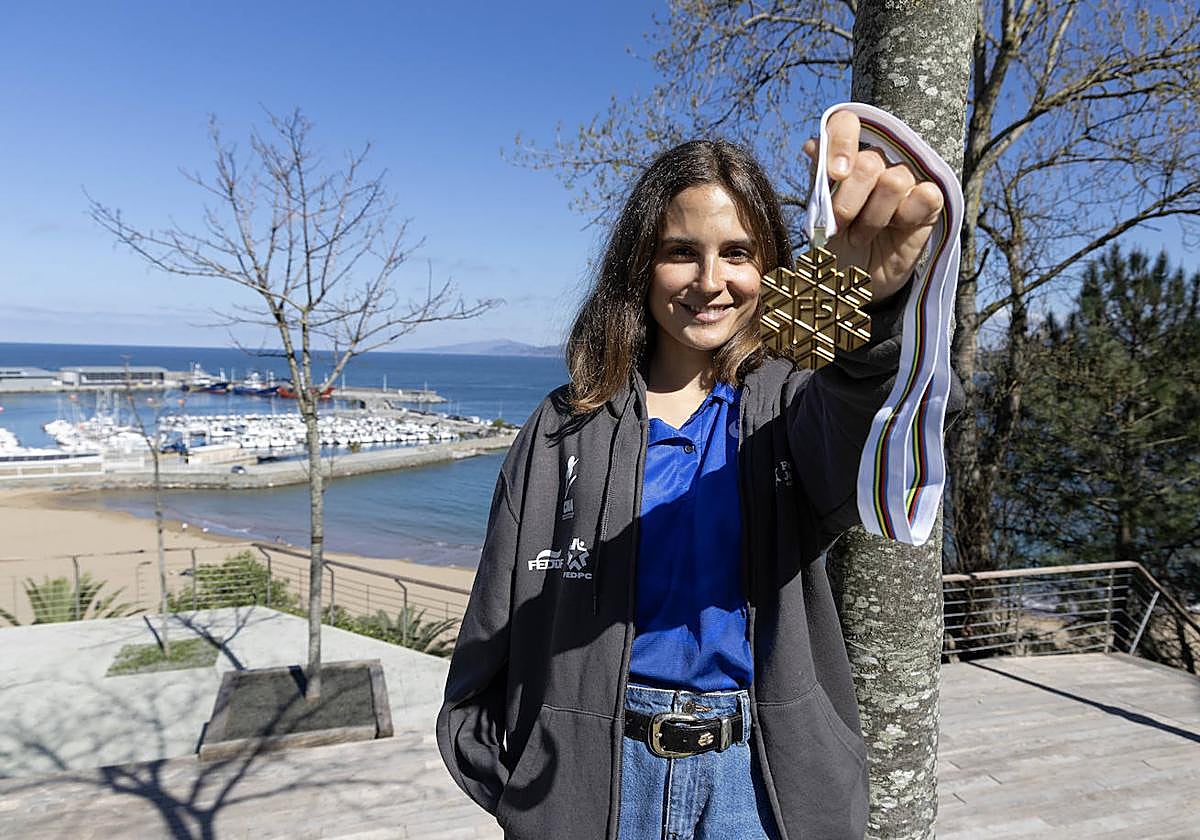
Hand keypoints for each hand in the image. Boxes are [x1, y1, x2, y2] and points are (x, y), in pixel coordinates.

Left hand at [803, 110, 943, 301]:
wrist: (853, 282)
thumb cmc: (834, 246)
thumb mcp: (818, 216)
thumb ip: (819, 182)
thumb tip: (811, 146)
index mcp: (845, 157)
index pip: (846, 123)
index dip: (841, 143)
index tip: (835, 175)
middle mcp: (877, 162)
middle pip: (868, 161)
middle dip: (848, 201)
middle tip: (842, 225)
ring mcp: (905, 179)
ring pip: (894, 181)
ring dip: (873, 218)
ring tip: (863, 236)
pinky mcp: (930, 200)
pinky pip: (926, 195)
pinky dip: (907, 216)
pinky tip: (897, 229)